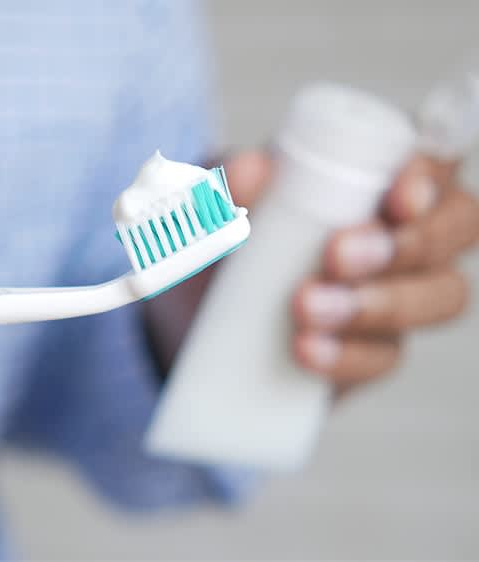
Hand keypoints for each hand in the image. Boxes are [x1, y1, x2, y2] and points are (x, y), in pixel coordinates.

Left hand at [143, 150, 477, 396]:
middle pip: (455, 230)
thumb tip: (251, 169)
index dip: (432, 176)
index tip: (396, 197)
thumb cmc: (222, 236)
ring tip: (309, 307)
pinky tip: (307, 350)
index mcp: (375, 180)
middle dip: (407, 243)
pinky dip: (348, 355)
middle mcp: (401, 234)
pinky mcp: (370, 352)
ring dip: (380, 303)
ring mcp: (394, 295)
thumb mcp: (213, 203)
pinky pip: (385, 357)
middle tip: (337, 255)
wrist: (190, 312)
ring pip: (440, 298)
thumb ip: (227, 183)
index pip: (436, 163)